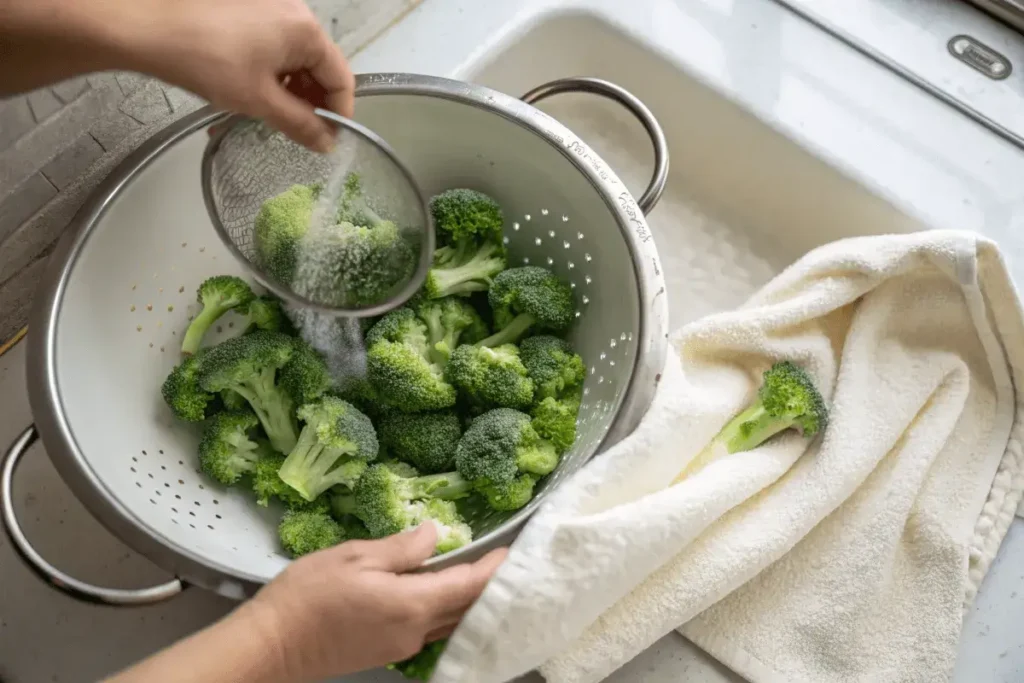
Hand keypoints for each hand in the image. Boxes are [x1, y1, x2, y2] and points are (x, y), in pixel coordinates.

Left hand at [0, 0, 354, 152]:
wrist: (146, 26)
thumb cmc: (207, 61)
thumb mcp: (259, 101)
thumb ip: (301, 125)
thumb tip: (328, 144)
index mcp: (307, 31)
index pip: (342, 79)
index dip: (338, 115)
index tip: (326, 141)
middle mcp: (295, 14)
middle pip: (319, 68)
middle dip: (311, 103)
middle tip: (295, 132)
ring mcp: (270, 9)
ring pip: (293, 61)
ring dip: (288, 92)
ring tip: (265, 116)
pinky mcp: (247, 11)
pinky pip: (272, 49)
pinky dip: (269, 75)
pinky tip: (247, 94)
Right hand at [241, 523, 506, 681]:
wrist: (273, 644)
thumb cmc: (309, 594)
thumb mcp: (355, 556)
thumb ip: (401, 548)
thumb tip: (435, 534)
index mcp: (412, 605)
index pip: (468, 586)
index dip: (494, 569)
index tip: (512, 551)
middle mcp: (416, 632)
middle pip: (465, 609)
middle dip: (487, 586)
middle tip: (504, 561)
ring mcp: (403, 646)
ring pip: (449, 622)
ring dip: (468, 600)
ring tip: (480, 573)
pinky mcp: (388, 652)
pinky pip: (430, 629)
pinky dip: (445, 610)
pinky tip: (443, 594)